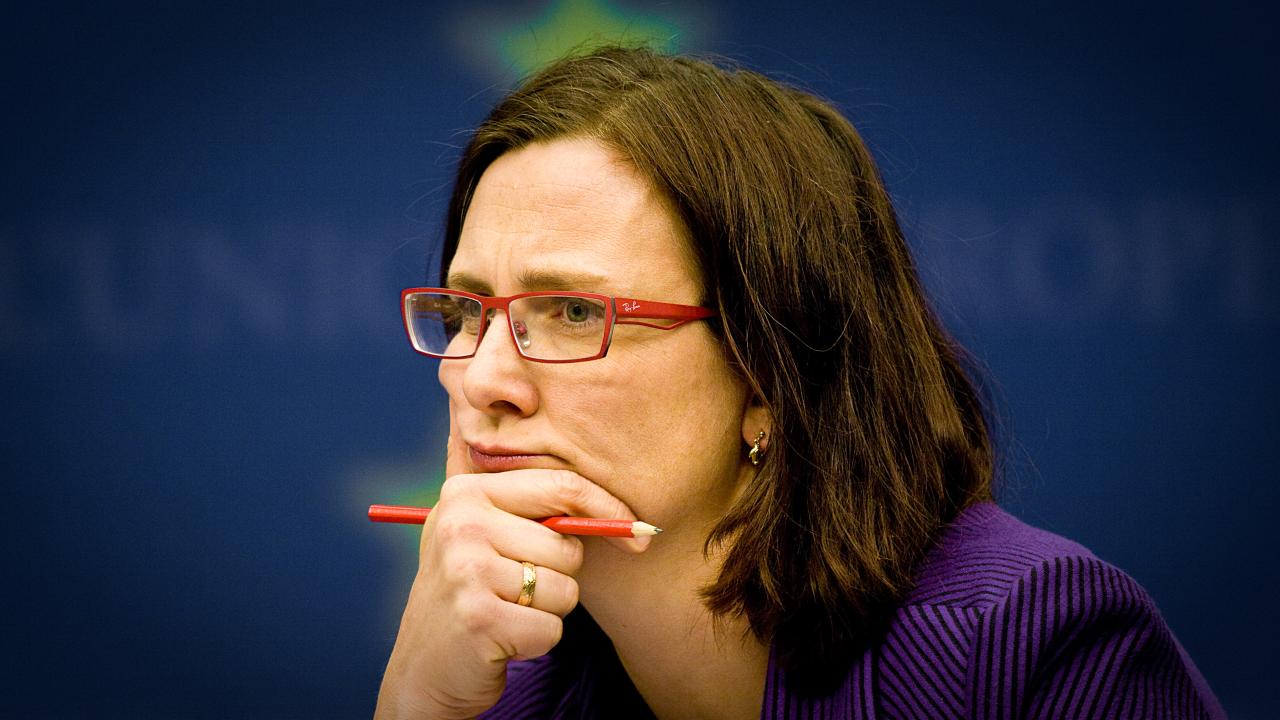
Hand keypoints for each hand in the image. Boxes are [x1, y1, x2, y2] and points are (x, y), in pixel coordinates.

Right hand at [374, 432, 649, 718]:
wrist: (425, 666)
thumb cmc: (471, 592)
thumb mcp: (485, 532)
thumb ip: (534, 504)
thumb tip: (621, 495)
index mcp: (466, 492)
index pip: (561, 486)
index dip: (609, 508)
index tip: (640, 531)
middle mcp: (461, 523)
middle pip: (568, 546)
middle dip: (559, 576)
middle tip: (515, 589)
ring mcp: (466, 570)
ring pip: (565, 588)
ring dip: (548, 611)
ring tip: (506, 612)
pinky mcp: (479, 618)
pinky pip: (552, 627)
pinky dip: (537, 640)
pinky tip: (503, 639)